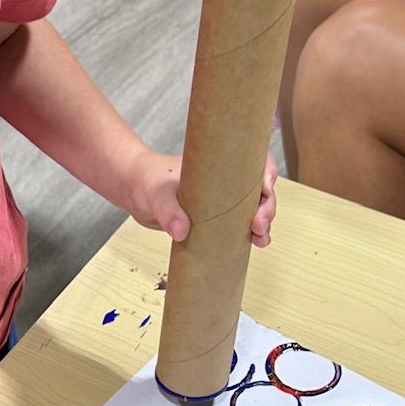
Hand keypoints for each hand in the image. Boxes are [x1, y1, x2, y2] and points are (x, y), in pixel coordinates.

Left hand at [126, 149, 276, 247]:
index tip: (265, 189)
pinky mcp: (218, 219)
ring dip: (263, 224)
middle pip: (261, 190)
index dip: (267, 172)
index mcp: (219, 165)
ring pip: (255, 210)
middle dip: (267, 207)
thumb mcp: (156, 195)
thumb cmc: (148, 182)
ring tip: (260, 239)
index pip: (254, 161)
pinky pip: (241, 226)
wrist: (137, 192)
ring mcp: (225, 201)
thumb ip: (167, 211)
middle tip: (258, 224)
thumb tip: (182, 231)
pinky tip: (256, 244)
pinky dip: (252, 234)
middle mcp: (227, 181)